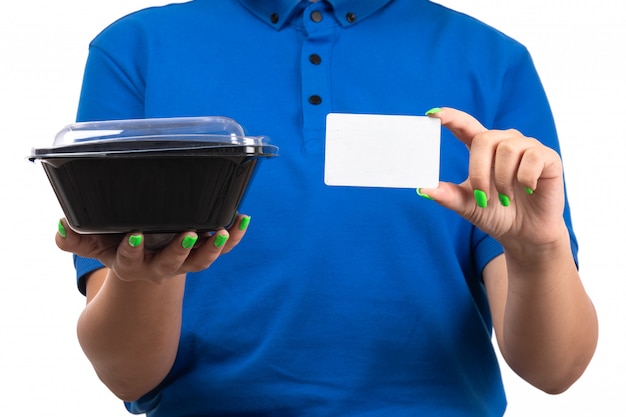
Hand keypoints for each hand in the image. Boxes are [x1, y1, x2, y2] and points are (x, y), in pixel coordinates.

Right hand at [55, 214, 250, 283]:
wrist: (143, 265)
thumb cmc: (115, 246)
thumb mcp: (94, 245)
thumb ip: (75, 239)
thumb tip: (61, 225)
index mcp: (132, 264)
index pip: (130, 259)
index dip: (132, 248)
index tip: (135, 233)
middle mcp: (160, 267)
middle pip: (171, 264)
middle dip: (180, 249)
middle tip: (189, 234)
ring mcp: (183, 262)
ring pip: (200, 260)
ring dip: (214, 247)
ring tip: (223, 230)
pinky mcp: (201, 254)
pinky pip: (222, 249)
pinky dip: (234, 237)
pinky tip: (242, 219)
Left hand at [419, 107, 565, 247]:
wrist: (524, 234)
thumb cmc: (494, 214)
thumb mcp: (467, 206)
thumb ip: (447, 195)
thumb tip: (423, 189)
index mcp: (482, 149)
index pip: (465, 126)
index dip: (451, 117)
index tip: (433, 114)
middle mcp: (504, 142)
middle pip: (484, 139)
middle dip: (479, 170)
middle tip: (483, 196)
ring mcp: (527, 148)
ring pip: (508, 148)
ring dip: (502, 179)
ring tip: (506, 198)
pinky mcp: (548, 157)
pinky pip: (533, 157)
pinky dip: (525, 178)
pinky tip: (527, 190)